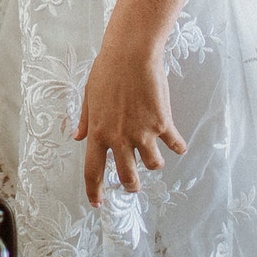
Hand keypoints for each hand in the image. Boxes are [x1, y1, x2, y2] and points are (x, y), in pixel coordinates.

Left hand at [75, 36, 186, 205]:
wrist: (132, 53)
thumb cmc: (107, 70)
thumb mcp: (89, 95)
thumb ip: (85, 119)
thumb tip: (77, 136)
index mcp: (98, 132)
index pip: (93, 170)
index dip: (95, 190)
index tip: (97, 203)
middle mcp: (120, 138)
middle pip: (127, 176)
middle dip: (131, 185)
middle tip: (133, 186)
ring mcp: (143, 132)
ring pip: (153, 165)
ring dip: (154, 165)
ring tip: (154, 159)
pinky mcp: (162, 123)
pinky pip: (174, 145)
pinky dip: (177, 147)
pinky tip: (178, 145)